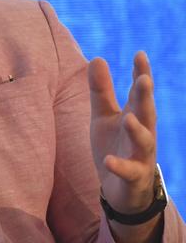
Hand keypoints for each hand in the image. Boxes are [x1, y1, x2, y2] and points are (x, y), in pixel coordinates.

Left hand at [88, 52, 157, 214]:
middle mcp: (142, 133)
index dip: (141, 74)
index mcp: (134, 116)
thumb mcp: (103, 116)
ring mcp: (141, 155)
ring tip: (128, 118)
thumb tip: (97, 57)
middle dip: (146, 97)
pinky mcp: (134, 176)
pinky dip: (119, 165)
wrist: (121, 188)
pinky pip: (128, 171)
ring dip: (137, 130)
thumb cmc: (115, 146)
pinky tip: (109, 160)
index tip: (140, 54)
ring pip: (144, 142)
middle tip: (144, 80)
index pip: (139, 92)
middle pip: (146, 113)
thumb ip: (101, 91)